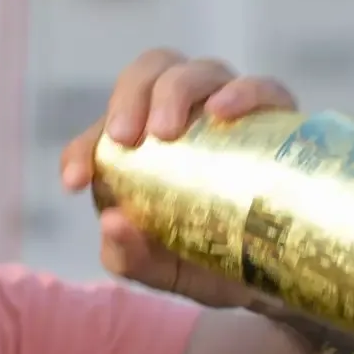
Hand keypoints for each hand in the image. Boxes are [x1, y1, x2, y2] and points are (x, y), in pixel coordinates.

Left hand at [59, 50, 297, 307]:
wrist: (276, 282)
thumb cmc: (206, 267)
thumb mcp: (160, 271)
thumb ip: (128, 254)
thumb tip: (112, 221)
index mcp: (142, 150)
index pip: (101, 134)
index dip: (82, 150)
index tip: (76, 181)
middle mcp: (183, 117)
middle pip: (150, 73)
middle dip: (129, 97)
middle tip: (126, 138)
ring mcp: (228, 112)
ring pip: (198, 71)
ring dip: (174, 91)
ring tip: (166, 132)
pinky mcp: (277, 118)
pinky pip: (262, 88)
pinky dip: (241, 92)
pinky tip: (223, 111)